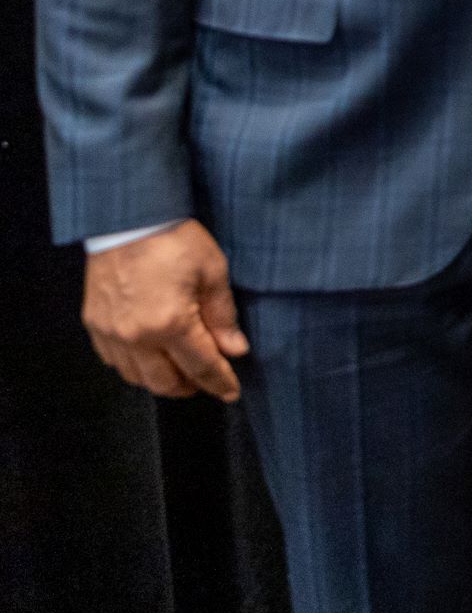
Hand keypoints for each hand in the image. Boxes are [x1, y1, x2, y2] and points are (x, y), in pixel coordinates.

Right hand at [82, 221, 246, 400]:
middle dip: (190, 387)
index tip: (231, 393)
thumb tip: (235, 349)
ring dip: (162, 380)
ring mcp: (111, 333)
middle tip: (207, 382)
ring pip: (137, 377)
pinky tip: (150, 356)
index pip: (201, 366)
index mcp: (170, 323)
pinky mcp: (95, 324)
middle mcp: (136, 336)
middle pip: (165, 382)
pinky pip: (114, 361)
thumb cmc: (174, 239)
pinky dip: (135, 367)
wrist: (129, 219)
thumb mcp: (212, 271)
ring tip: (181, 371)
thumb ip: (222, 316)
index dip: (219, 383)